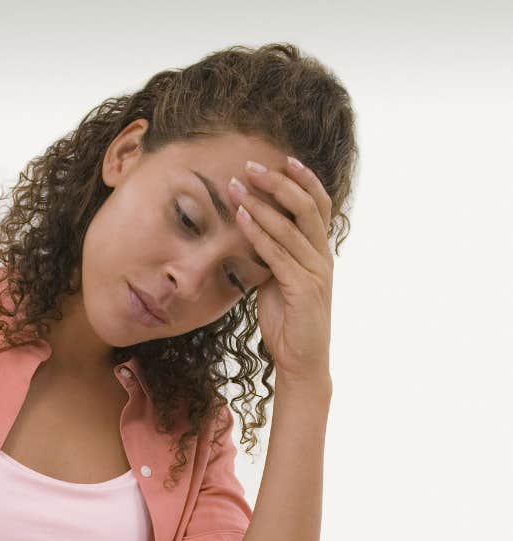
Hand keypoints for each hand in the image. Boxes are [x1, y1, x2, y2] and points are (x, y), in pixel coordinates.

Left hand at [226, 156, 333, 385]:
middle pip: (306, 207)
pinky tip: (241, 219)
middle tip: (250, 166)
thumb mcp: (278, 281)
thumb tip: (253, 232)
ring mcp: (316, 272)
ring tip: (237, 187)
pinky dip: (258, 233)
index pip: (318, 205)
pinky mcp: (303, 289)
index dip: (303, 179)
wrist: (300, 360)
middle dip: (278, 183)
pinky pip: (278, 254)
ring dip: (261, 204)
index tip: (281, 159)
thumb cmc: (287, 322)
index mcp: (320, 252)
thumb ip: (273, 256)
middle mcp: (322, 258)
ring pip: (290, 227)